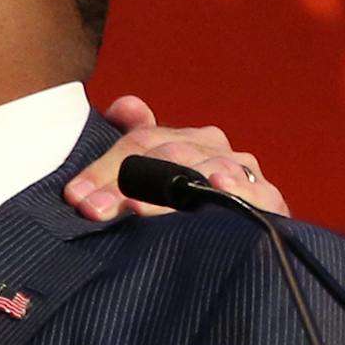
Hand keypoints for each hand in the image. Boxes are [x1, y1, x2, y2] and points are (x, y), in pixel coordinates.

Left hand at [62, 95, 289, 220]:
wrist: (238, 237)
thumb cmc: (185, 203)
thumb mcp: (154, 171)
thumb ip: (135, 137)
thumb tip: (124, 107)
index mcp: (185, 138)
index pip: (139, 142)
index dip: (103, 167)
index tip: (75, 195)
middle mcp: (214, 149)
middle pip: (166, 156)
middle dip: (125, 184)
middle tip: (95, 209)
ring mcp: (241, 172)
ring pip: (203, 170)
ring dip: (169, 189)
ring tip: (138, 206)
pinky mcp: (268, 200)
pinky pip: (254, 191)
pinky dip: (236, 187)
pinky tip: (218, 186)